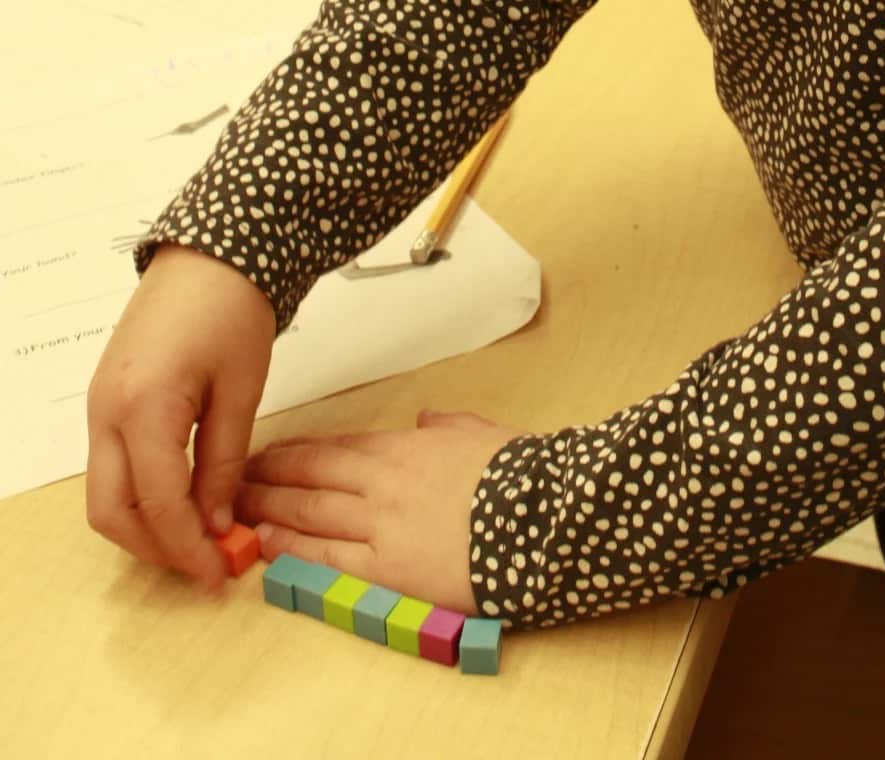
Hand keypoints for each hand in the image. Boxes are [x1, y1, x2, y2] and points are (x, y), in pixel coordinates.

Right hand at [86, 243, 275, 588]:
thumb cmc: (232, 307)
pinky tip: (183, 498)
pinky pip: (111, 465)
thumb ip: (225, 463)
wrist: (210, 251)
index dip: (189, 547)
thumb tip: (218, 524)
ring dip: (145, 526)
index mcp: (143, 408)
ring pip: (105, 494)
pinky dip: (140, 494)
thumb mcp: (242, 390)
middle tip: (207, 563)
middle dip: (157, 548)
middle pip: (111, 512)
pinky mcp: (105, 398)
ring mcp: (99, 405)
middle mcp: (106, 412)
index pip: (158, 505)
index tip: (222, 572)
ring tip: (199, 535)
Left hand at [236, 410, 528, 614]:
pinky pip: (330, 558)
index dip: (298, 452)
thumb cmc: (520, 473)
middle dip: (271, 477)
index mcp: (407, 448)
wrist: (543, 515)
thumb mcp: (482, 433)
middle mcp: (384, 482)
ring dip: (271, 508)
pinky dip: (294, 550)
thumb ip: (448, 425)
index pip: (338, 448)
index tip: (270, 453)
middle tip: (236, 478)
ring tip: (239, 508)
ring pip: (311, 513)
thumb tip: (426, 419)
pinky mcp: (388, 570)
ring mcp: (382, 526)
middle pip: (314, 476)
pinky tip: (267, 545)